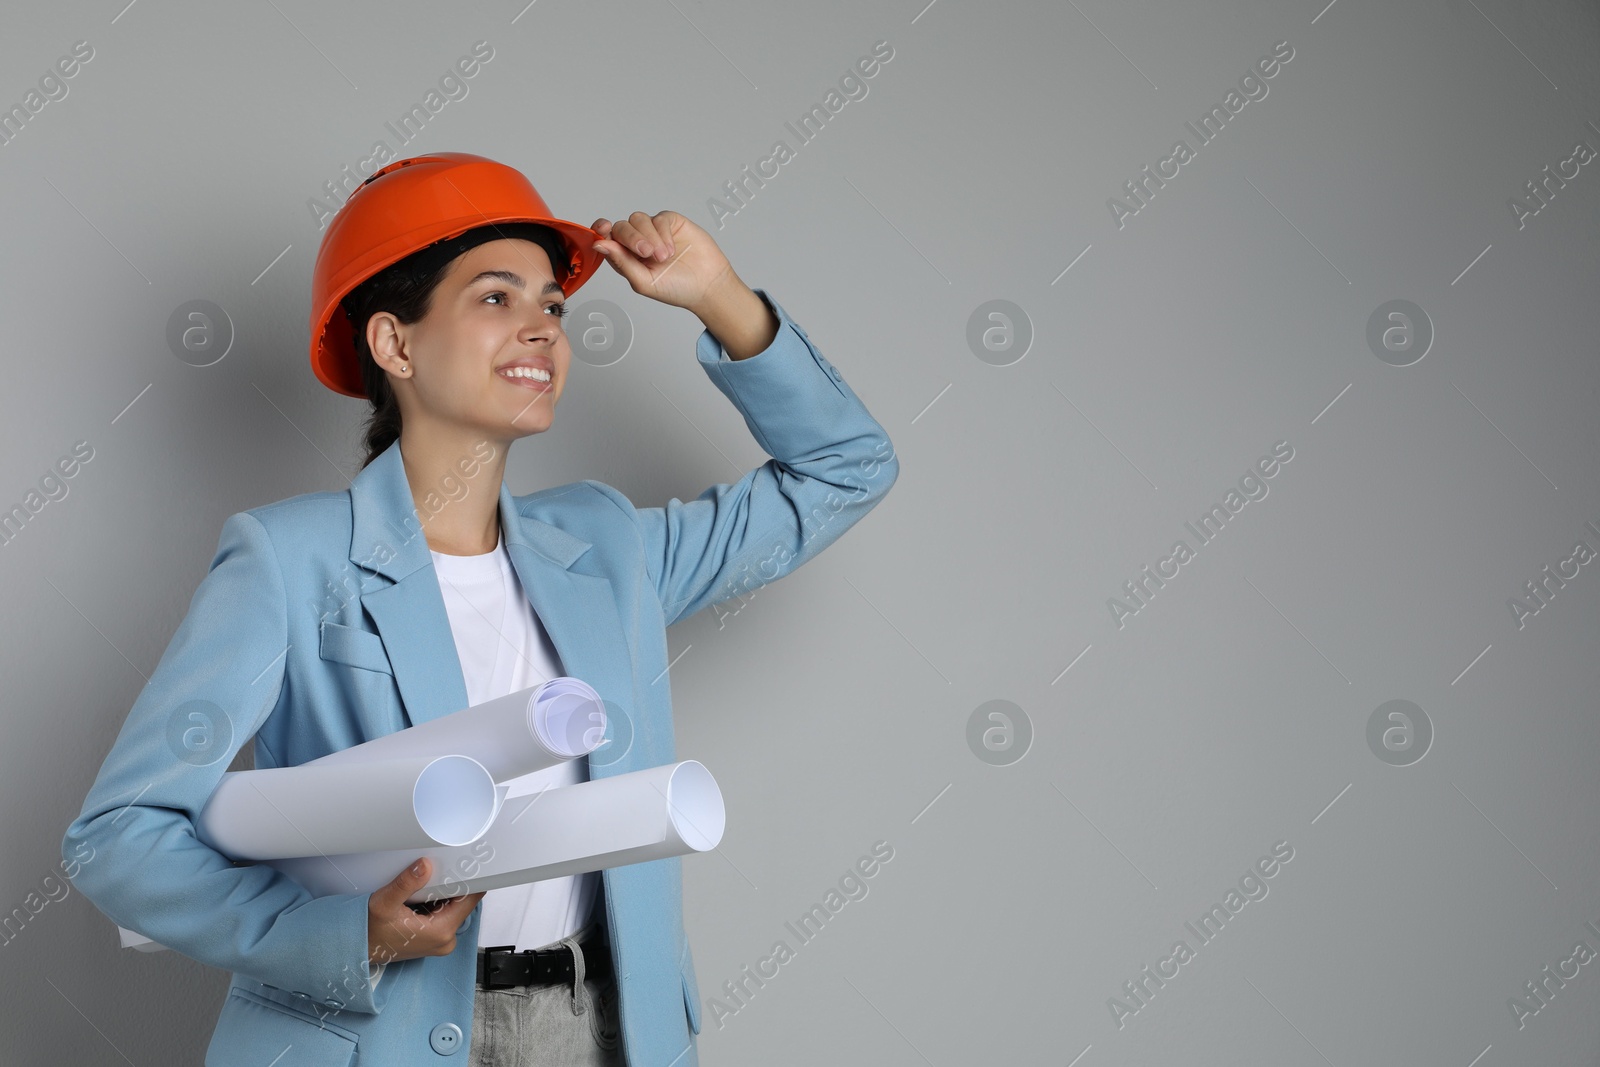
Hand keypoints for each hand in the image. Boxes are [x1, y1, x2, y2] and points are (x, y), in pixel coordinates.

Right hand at [367, 857, 483, 965]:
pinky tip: (421, 898)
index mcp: (441, 931)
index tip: (468, 864)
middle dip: (453, 886)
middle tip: (439, 870)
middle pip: (463, 903)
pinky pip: (444, 914)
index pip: (470, 900)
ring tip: (426, 885)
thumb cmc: (370, 931)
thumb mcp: (385, 903)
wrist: (357, 947)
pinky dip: (436, 903)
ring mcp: (441, 941)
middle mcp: (446, 940)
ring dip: (443, 895)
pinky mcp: (434, 939)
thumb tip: (425, 865)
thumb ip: (407, 883)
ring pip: (453, 907)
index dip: (471, 880)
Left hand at [590, 211, 737, 312]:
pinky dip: (663, 233)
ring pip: (638, 219)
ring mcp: (654, 231)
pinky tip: (671, 249)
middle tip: (646, 254)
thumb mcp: (643, 282)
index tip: (603, 229)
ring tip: (662, 256)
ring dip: (648, 237)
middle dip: (631, 238)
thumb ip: (620, 262)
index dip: (600, 230)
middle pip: (621, 227)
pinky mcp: (670, 223)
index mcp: (625, 257)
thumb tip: (599, 245)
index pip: (606, 237)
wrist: (707, 285)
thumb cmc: (676, 289)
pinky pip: (659, 218)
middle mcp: (637, 242)